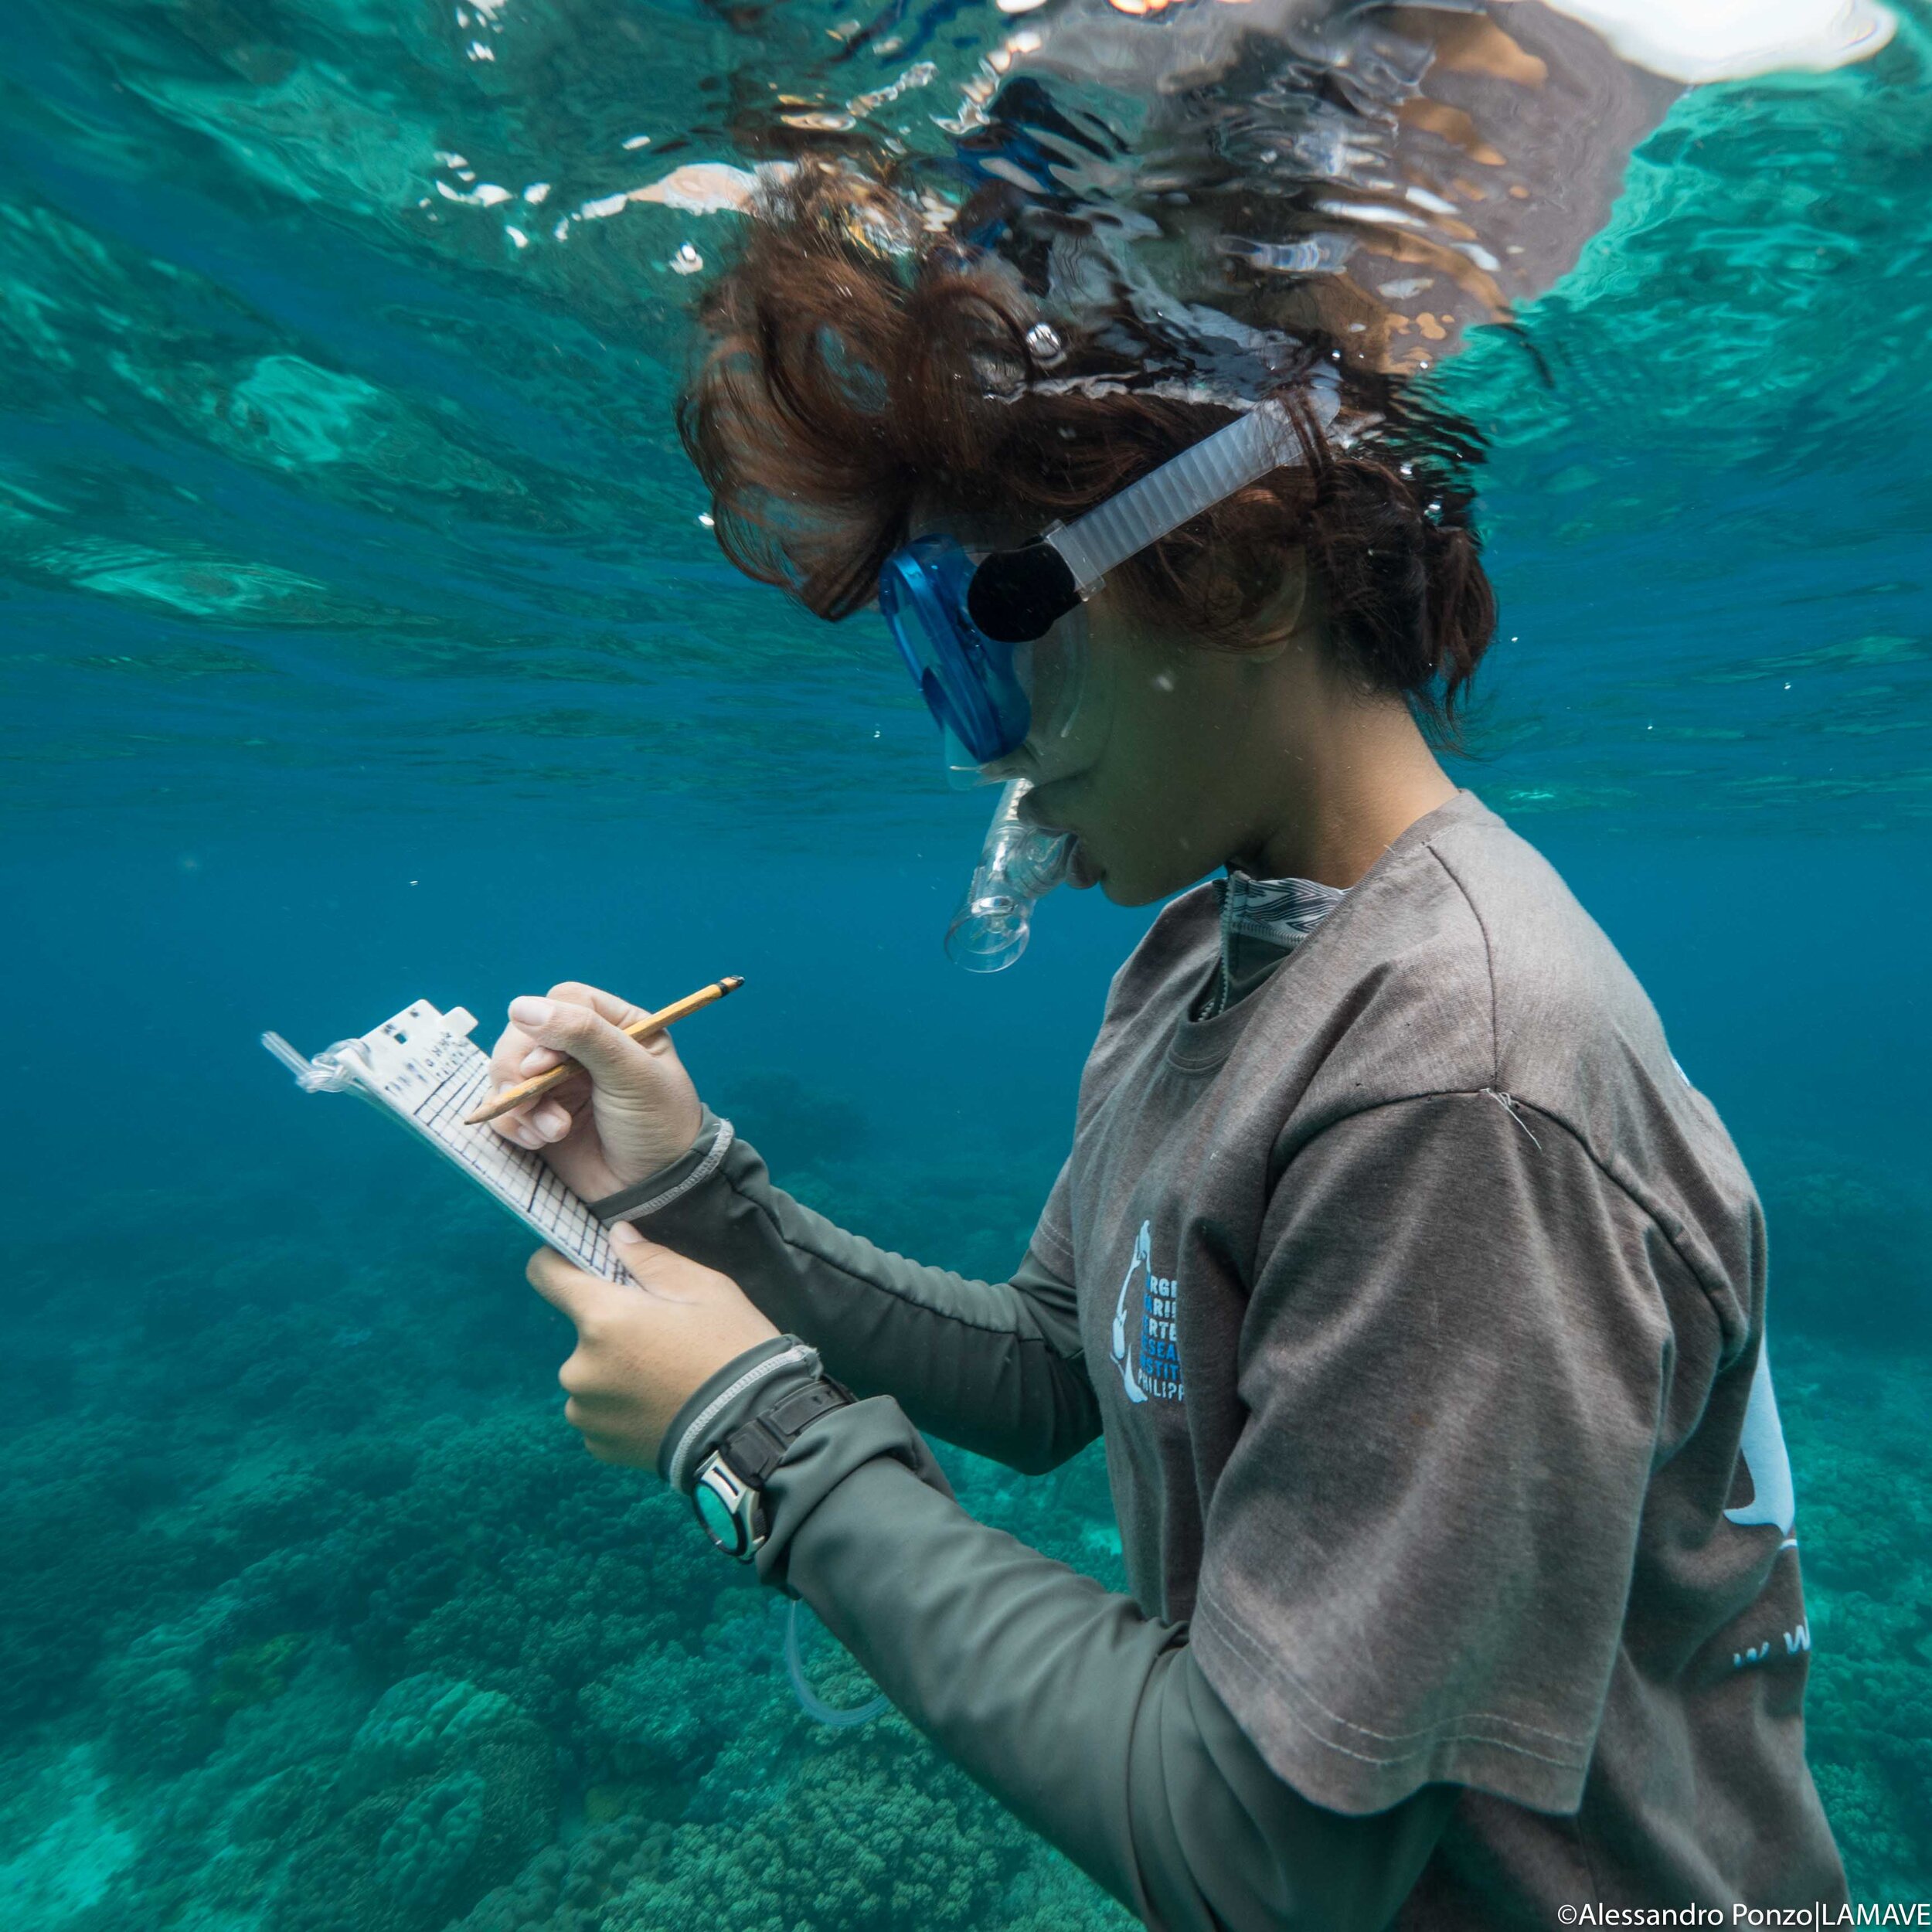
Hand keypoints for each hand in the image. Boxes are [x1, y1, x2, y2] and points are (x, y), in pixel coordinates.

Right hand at [485, 981, 704, 1200]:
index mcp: (616, 1025)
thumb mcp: (631, 1072)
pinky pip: (504, 1106)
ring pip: (507, 1069)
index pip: (564, 1001)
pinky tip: (541, 1141)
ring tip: (553, 1131)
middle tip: (532, 1100)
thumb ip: (584, 1034)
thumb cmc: (658, 1124)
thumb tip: (520, 1006)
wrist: (656, 1191)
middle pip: (524, 1032)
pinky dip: (513, 1123)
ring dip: (520, 1101)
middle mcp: (582, 1048)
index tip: (545, 1065)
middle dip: (519, 1068)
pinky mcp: (539, 1114)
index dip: (546, 1026)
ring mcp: (557, 1081)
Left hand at [528, 1225, 778, 1465]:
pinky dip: (621, 1407)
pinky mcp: (597, 1445)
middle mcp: (579, 1367)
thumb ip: (652, 1260)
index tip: (585, 1266)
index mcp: (603, 1318)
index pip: (545, 1274)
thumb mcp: (706, 1289)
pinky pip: (599, 1412)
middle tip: (662, 1339)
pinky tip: (661, 1408)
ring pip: (591, 1374)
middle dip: (611, 1329)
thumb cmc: (733, 1351)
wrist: (754, 1431)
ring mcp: (585, 1412)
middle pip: (582, 1331)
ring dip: (615, 1372)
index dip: (560, 1263)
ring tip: (666, 1380)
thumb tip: (616, 1237)